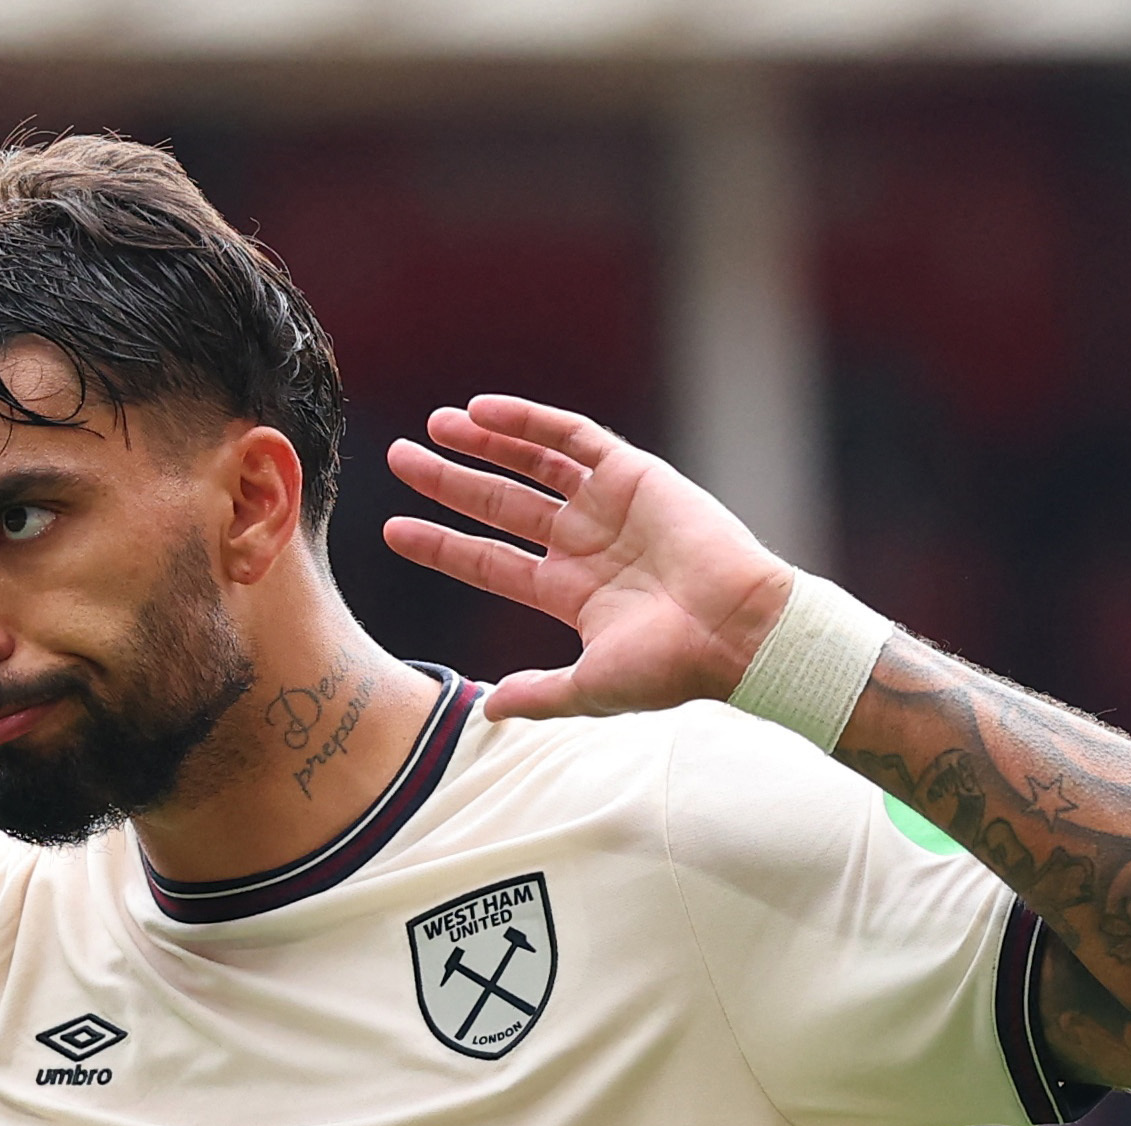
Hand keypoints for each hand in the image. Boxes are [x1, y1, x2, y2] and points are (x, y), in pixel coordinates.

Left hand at [383, 395, 794, 718]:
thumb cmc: (672, 666)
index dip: (440, 545)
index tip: (392, 529)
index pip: (488, 562)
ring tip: (434, 426)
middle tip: (399, 458)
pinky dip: (529, 421)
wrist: (737, 631)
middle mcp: (583, 544)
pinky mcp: (634, 474)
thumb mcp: (591, 688)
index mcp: (569, 592)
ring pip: (530, 465)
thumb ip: (539, 693)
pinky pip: (572, 438)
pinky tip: (483, 409)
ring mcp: (607, 507)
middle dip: (448, 482)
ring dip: (483, 443)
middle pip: (499, 506)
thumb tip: (487, 710)